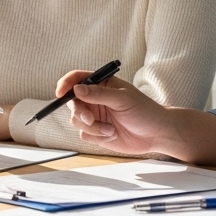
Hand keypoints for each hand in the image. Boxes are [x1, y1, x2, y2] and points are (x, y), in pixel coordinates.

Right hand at [59, 69, 176, 154]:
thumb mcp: (123, 99)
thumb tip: (76, 89)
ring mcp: (94, 116)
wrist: (155, 134)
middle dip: (79, 112)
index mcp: (101, 84)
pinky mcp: (96, 132)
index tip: (60, 93)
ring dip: (92, 127)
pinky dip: (97, 137)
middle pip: (72, 102)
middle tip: (90, 118)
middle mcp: (94, 99)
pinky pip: (84, 135)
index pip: (77, 79)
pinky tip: (112, 135)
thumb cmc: (144, 111)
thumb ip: (99, 94)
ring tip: (111, 130)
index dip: (65, 84)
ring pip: (76, 121)